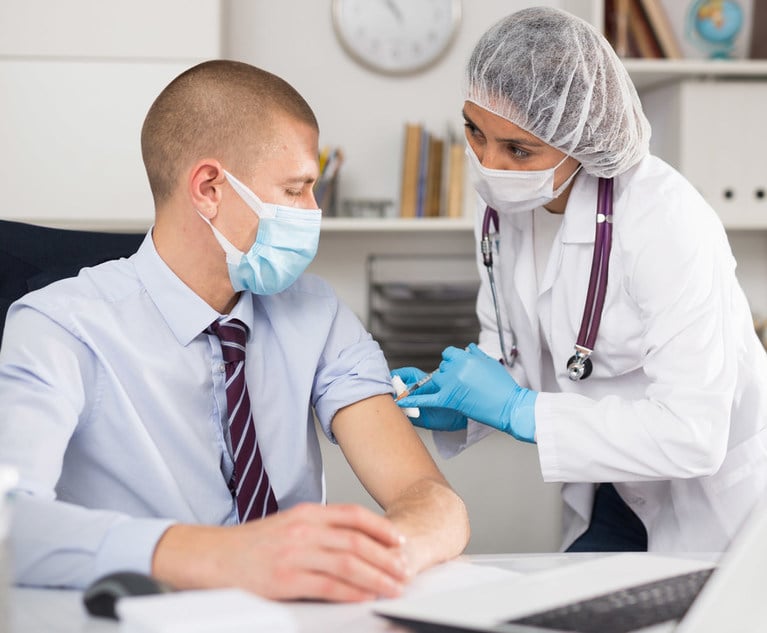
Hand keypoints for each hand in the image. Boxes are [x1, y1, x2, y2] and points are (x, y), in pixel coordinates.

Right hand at [152, 503, 410, 601]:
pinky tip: (365, 596)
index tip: (400, 541)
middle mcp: (303, 529)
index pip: (353, 515)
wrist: (212, 557)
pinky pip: (327, 585)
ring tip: (393, 586)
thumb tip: (355, 543)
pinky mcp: (284, 580)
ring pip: (348, 563)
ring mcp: (294, 554)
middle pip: (356, 540)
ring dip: (377, 576)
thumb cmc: (251, 546)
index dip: (382, 528)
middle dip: (386, 557)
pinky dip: (351, 592)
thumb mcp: (288, 526)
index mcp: (306, 513)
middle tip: (404, 569)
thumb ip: (319, 530)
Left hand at [397, 344, 536, 441]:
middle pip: (442, 368)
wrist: (509, 406)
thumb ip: (476, 354)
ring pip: (435, 380)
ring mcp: (451, 383)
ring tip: (452, 392)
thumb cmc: (503, 386)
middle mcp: (456, 368)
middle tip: (461, 386)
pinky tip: (400, 401)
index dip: (452, 362)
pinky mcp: (449, 399)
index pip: (448, 354)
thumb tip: (467, 347)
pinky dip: (413, 400)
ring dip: (440, 385)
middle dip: (448, 375)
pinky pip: (427, 398)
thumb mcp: (490, 364)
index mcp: (466, 357)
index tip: (457, 370)